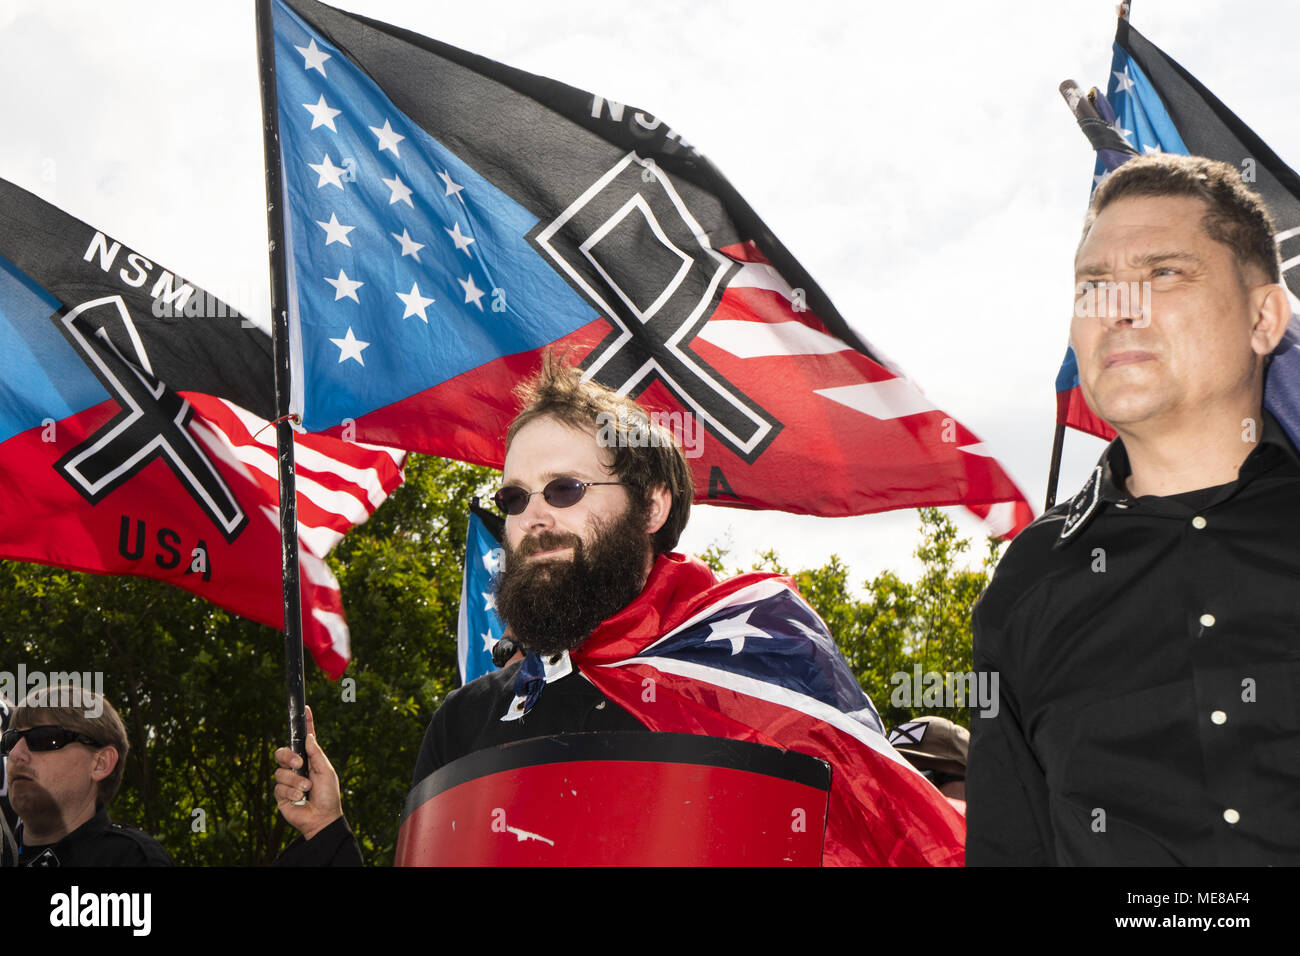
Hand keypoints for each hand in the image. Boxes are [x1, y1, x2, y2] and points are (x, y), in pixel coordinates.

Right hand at [274, 706, 342, 840]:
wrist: (322, 818)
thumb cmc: (328, 795)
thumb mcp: (326, 771)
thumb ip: (316, 753)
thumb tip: (309, 737)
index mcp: (310, 759)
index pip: (305, 738)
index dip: (305, 723)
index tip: (305, 708)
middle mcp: (296, 767)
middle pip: (281, 752)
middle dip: (288, 756)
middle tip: (299, 763)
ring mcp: (287, 780)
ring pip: (280, 771)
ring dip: (295, 780)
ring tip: (306, 789)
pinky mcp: (280, 794)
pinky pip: (279, 787)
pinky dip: (291, 791)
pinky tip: (299, 798)